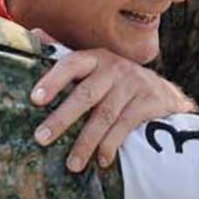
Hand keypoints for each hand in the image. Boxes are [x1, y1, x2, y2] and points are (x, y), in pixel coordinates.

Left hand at [31, 47, 196, 171]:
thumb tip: (35, 34)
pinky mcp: (149, 102)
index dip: (53, 80)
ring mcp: (133, 85)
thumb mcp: (95, 65)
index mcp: (96, 58)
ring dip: (86, 142)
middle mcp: (115, 68)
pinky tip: (101, 161)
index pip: (71, 63)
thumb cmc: (117, 81)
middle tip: (41, 138)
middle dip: (62, 118)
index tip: (35, 99)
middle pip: (85, 95)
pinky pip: (126, 126)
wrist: (163, 92)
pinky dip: (112, 145)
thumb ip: (65, 54)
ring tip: (72, 165)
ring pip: (105, 116)